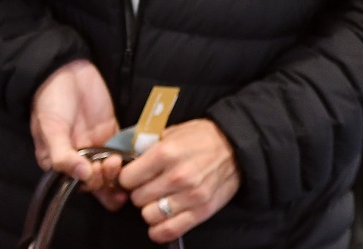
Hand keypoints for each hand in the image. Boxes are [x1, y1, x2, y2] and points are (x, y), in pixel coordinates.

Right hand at [30, 60, 126, 209]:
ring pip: (112, 168)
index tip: (97, 171)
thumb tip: (82, 175)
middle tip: (112, 164)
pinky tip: (137, 156)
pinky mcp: (111, 131)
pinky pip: (123, 148)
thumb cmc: (50, 102)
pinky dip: (130, 154)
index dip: (90, 183)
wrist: (65, 71)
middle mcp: (79, 157)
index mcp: (60, 162)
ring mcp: (96, 144)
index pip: (78, 183)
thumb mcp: (50, 129)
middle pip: (98, 179)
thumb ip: (63, 155)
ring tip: (118, 160)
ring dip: (118, 171)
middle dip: (106, 178)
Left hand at [120, 119, 239, 242]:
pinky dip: (160, 229)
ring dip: (151, 209)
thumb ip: (148, 147)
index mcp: (167, 152)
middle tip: (150, 185)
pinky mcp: (202, 211)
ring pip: (149, 216)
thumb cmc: (203, 137)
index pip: (127, 178)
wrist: (237, 145)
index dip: (128, 177)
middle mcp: (178, 176)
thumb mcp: (173, 132)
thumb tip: (125, 160)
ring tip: (160, 199)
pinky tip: (162, 218)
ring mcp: (191, 195)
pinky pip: (169, 231)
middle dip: (140, 192)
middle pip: (137, 198)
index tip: (134, 176)